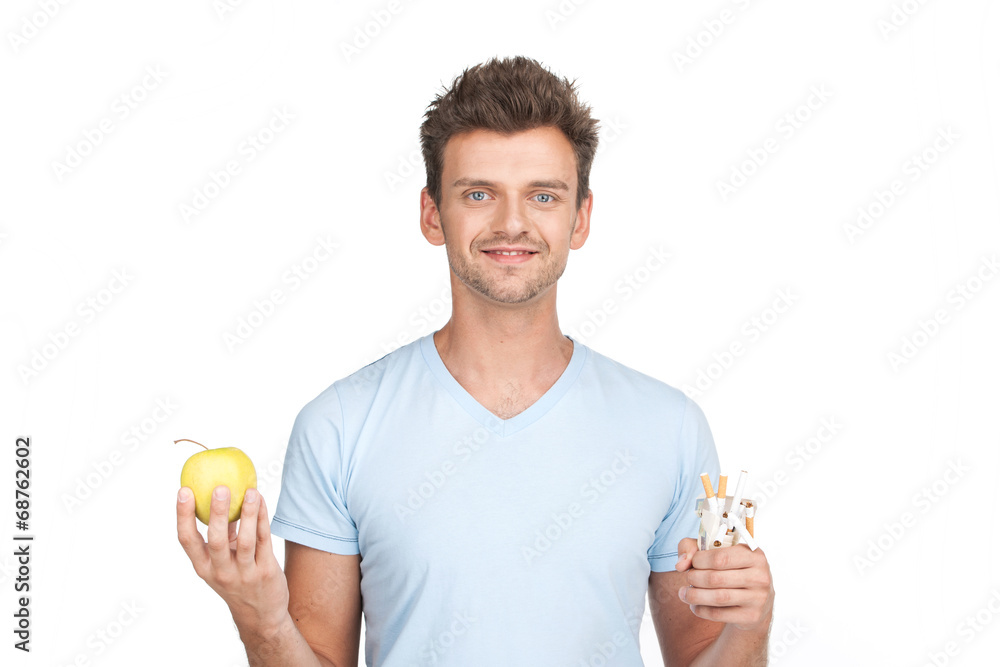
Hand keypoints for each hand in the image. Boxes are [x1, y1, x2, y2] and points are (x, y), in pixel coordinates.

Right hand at [177, 485, 289, 632]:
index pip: (187, 540)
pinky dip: (262, 518)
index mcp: (203, 567)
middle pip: (215, 540)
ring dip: (248, 513)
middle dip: (216, 513)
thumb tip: (217, 496)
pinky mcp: (265, 571)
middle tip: (220, 487)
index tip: (183, 491)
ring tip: (250, 491)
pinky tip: (261, 500)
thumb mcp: (221, 563)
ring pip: (245, 540)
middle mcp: (220, 572)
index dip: (183, 515)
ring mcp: (244, 573)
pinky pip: (264, 540)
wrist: (261, 616)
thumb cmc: (237, 579)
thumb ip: (221, 535)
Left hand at [674, 537, 773, 632]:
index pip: (720, 557)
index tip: (692, 563)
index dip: (699, 560)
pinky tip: (695, 606)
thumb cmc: (732, 570)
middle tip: (688, 578)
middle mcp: (760, 576)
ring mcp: (758, 598)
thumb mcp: (716, 551)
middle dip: (694, 578)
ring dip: (694, 596)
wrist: (758, 601)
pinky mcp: (752, 616)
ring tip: (684, 593)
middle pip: (716, 578)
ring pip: (718, 598)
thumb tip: (680, 564)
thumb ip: (692, 547)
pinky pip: (719, 614)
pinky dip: (701, 610)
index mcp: (754, 555)